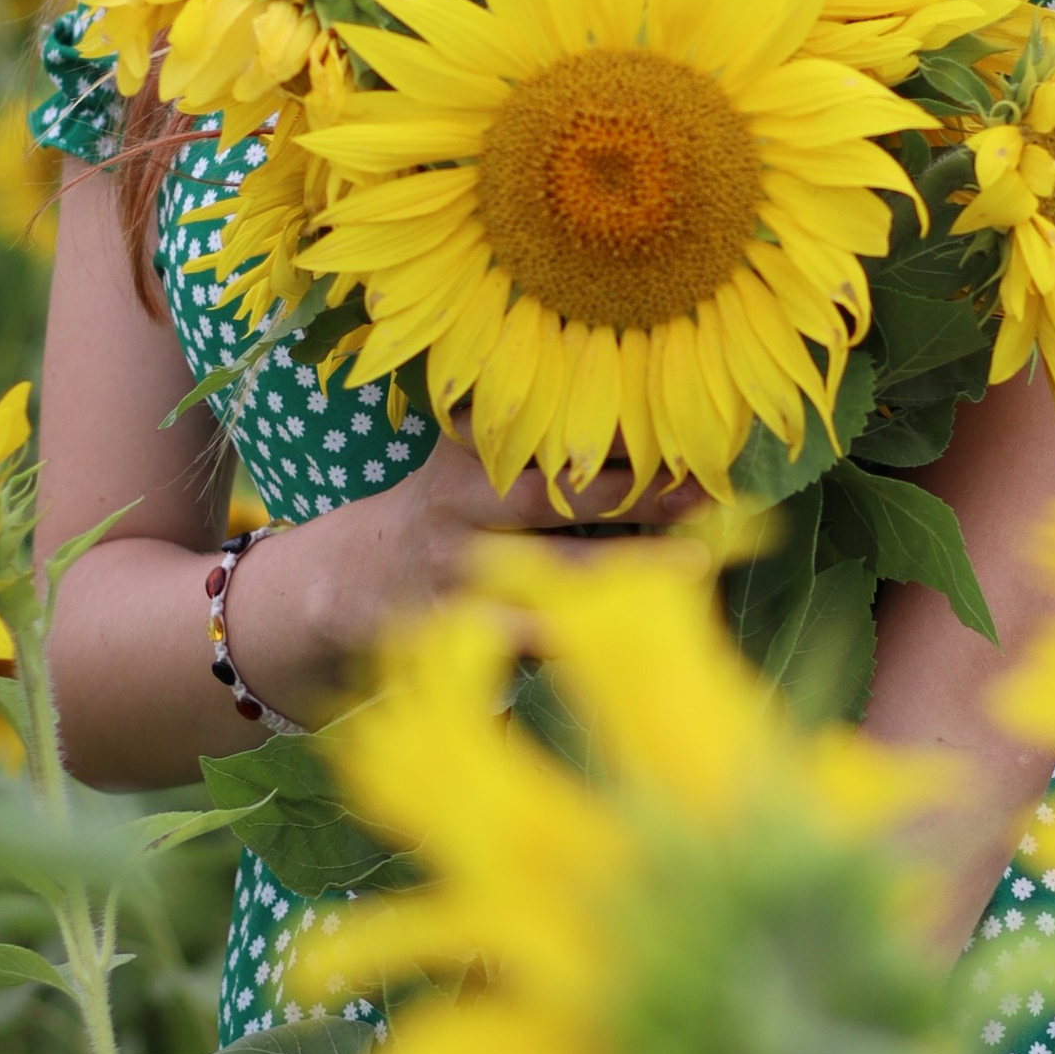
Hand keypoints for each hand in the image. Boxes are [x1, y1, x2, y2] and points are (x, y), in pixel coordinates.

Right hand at [227, 437, 701, 727]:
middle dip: (633, 496)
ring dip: (623, 570)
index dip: (621, 439)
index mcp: (471, 452)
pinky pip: (523, 637)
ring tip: (692, 566)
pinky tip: (634, 635)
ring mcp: (454, 573)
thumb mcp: (473, 455)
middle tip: (702, 496)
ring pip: (547, 573)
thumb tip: (655, 416)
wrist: (352, 581)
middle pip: (555, 498)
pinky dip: (579, 634)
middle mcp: (460, 506)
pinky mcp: (450, 632)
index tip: (685, 437)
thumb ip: (539, 434)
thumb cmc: (450, 511)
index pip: (554, 436)